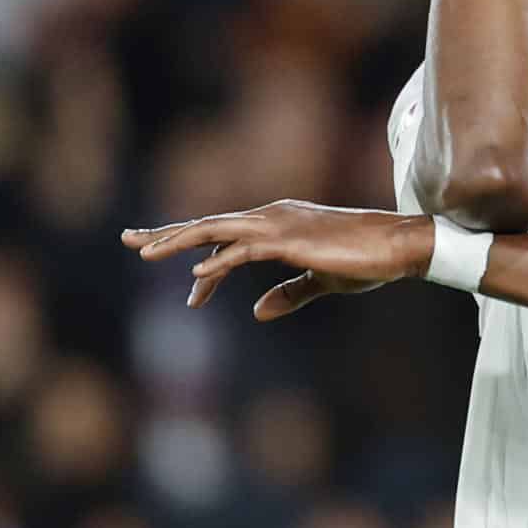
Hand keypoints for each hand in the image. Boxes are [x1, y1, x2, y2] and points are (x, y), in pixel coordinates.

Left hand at [121, 200, 433, 320]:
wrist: (398, 246)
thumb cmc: (366, 259)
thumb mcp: (322, 280)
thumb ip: (289, 292)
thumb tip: (257, 311)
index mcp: (278, 223)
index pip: (223, 235)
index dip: (194, 252)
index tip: (174, 277)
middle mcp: (272, 217)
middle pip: (208, 224)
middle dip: (167, 233)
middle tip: (129, 239)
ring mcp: (279, 225)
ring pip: (216, 230)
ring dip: (178, 241)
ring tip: (144, 252)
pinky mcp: (289, 241)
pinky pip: (243, 251)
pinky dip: (217, 262)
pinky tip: (194, 279)